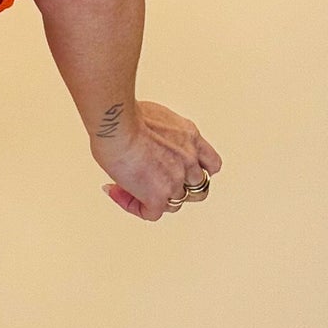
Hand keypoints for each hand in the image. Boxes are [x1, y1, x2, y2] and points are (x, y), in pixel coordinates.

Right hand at [91, 99, 221, 220]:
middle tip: (154, 181)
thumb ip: (161, 133)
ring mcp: (175, 180)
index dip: (199, 171)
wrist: (116, 125)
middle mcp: (188, 160)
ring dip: (155, 198)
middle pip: (197, 187)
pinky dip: (135, 207)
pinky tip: (119, 193)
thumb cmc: (125, 114)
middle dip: (177, 186)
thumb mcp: (156, 116)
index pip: (210, 163)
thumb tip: (145, 138)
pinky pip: (151, 213)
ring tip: (130, 188)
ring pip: (174, 202)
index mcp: (190, 137)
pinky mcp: (157, 197)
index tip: (183, 171)